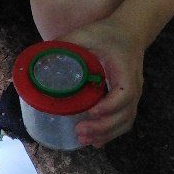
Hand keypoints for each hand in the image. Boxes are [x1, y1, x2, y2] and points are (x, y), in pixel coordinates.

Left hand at [61, 17, 145, 146]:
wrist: (129, 32)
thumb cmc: (107, 33)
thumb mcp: (86, 33)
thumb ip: (66, 42)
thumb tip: (40, 54)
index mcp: (125, 70)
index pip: (124, 93)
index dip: (109, 106)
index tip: (90, 112)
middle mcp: (134, 86)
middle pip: (125, 114)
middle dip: (103, 127)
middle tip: (79, 131)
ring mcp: (133, 94)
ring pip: (126, 121)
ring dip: (106, 133)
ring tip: (84, 140)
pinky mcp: (128, 98)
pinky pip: (124, 120)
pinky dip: (112, 132)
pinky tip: (96, 141)